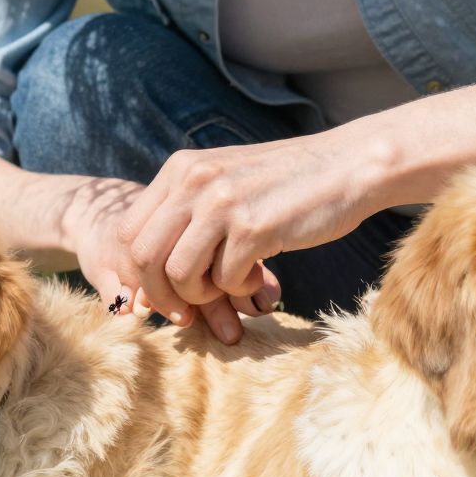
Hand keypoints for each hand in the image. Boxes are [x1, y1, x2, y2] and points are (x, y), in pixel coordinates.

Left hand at [115, 132, 378, 320]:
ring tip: (231, 283)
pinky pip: (225, 280)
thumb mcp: (224, 180)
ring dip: (203, 294)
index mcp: (180, 169)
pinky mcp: (254, 228)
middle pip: (144, 257)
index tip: (160, 296)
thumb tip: (147, 271)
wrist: (347, 166)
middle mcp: (193, 182)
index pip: (128, 233)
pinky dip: (239, 289)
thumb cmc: (286, 183)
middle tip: (187, 310)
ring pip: (179, 275)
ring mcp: (222, 204)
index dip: (136, 275)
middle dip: (161, 295)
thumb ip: (187, 210)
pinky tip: (258, 274)